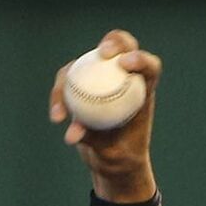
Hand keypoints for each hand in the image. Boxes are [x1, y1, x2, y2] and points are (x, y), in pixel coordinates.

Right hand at [49, 29, 160, 201]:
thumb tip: (75, 133)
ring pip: (84, 65)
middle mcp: (123, 79)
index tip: (125, 64)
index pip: (148, 67)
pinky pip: (67, 84)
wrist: (113, 162)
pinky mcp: (81, 87)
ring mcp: (101, 79)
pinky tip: (57, 118)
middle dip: (113, 42)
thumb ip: (99, 142)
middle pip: (121, 48)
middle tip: (102, 54)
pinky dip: (59, 99)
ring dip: (70, 80)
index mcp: (143, 91)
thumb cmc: (123, 158)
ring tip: (64, 109)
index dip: (140, 58)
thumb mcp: (117, 155)